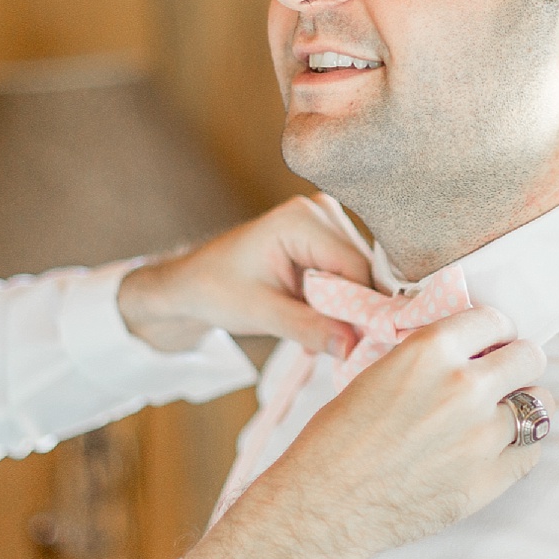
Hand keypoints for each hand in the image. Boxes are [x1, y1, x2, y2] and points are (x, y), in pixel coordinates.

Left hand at [116, 194, 369, 356]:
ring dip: (349, 307)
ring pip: (360, 273)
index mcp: (300, 219)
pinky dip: (341, 299)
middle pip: (362, 268)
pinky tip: (323, 317)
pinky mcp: (327, 236)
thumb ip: (308, 327)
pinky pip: (350, 272)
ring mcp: (325, 220)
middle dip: (356, 309)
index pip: (355, 267)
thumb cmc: (216, 290)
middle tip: (344, 347)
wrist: (194, 281)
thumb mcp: (261, 314)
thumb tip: (352, 347)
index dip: (363, 307)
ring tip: (325, 333)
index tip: (362, 346)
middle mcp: (320, 210)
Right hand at [181, 305, 549, 558]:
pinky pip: (533, 450)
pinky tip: (498, 447)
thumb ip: (428, 359)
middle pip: (529, 357)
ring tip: (500, 415)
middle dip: (516, 364)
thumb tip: (465, 352)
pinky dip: (521, 446)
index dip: (491, 332)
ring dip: (521, 406)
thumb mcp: (377, 373)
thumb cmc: (337, 438)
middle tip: (501, 376)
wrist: (324, 505)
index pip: (494, 319)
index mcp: (431, 351)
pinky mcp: (489, 479)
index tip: (487, 344)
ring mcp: (482, 435)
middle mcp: (464, 386)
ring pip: (540, 404)